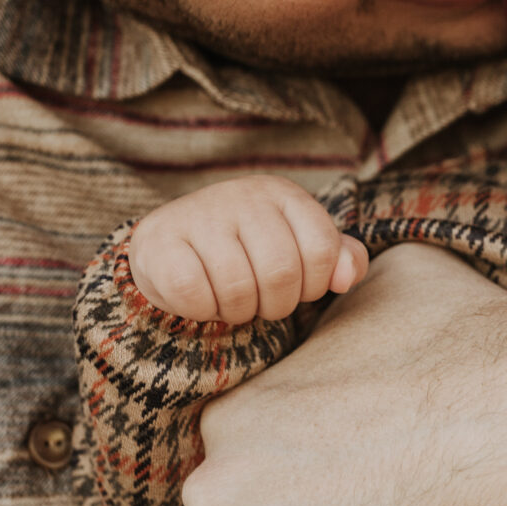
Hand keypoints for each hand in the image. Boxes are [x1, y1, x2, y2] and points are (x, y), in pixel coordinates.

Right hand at [129, 176, 367, 322]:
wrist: (168, 244)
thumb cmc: (246, 250)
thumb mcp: (298, 246)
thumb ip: (336, 259)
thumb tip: (345, 278)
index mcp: (282, 194)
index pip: (322, 249)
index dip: (313, 285)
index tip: (296, 286)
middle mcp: (242, 196)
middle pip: (282, 274)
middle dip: (276, 304)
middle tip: (260, 300)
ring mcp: (199, 216)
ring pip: (238, 290)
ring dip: (238, 311)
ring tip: (231, 298)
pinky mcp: (161, 244)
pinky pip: (195, 297)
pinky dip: (203, 310)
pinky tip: (200, 296)